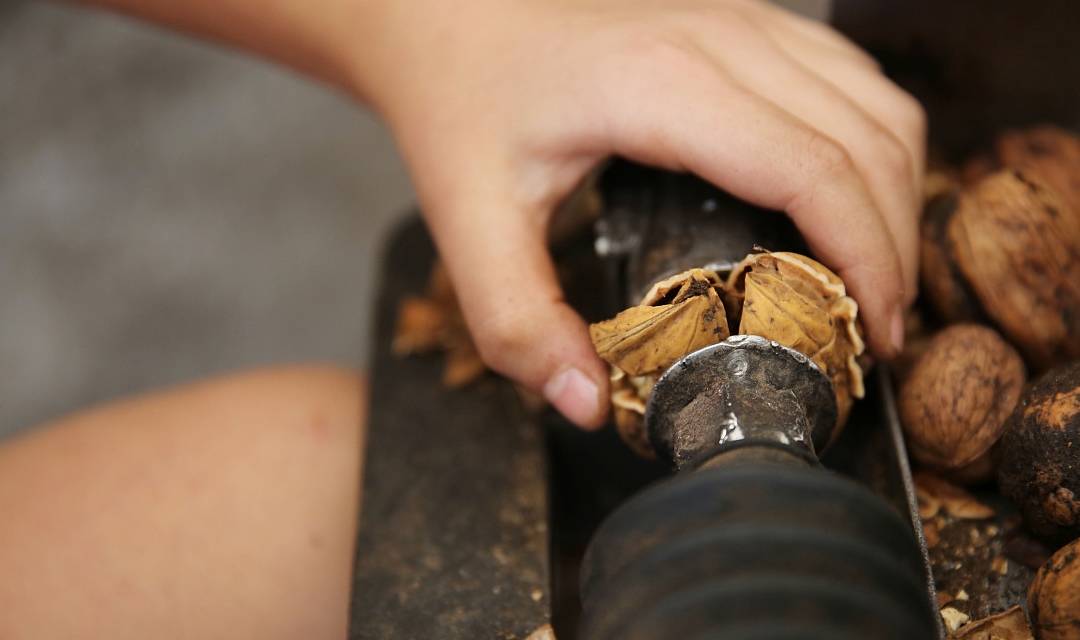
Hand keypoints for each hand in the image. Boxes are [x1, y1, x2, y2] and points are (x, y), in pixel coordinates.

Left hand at [80, 0, 925, 428]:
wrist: (455, 30)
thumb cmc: (465, 110)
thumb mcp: (468, 224)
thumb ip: (518, 323)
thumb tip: (590, 403)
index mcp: (663, 87)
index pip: (812, 169)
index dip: (864, 257)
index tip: (873, 333)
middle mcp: (722, 40)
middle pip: (867, 139)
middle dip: (894, 245)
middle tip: (878, 332)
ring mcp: (744, 25)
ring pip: (878, 104)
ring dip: (899, 195)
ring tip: (877, 281)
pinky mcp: (748, 28)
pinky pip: (854, 81)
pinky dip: (877, 150)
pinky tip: (857, 206)